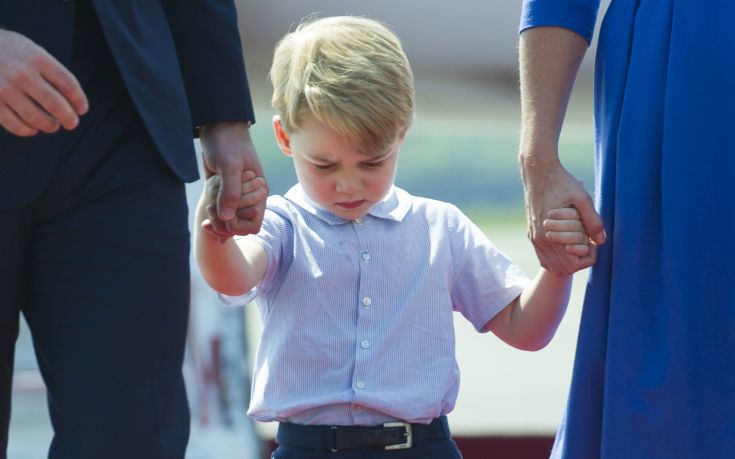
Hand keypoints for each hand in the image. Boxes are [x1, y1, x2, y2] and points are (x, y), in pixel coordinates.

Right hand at [0, 29, 87, 135]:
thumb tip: (71, 97)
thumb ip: (49, 70)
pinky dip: (27, 130)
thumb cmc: (7, 50)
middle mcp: (23, 74)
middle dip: (68, 117)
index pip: (68, 84)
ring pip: (36, 118)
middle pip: (55, 104)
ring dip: (49, 125)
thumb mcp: (30, 50)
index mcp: (37, 58)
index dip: (79, 100)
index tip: (82, 109)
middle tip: (72, 123)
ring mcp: (6, 88)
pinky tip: (32, 129)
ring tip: (53, 126)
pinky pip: (15, 124)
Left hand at [199, 121, 267, 236]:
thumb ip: (230, 192)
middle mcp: (250, 199)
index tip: (222, 214)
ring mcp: (237, 196)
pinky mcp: (225, 192)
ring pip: (229, 221)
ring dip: (217, 219)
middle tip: (209, 209)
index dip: (237, 226)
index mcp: (259, 194)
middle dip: (224, 225)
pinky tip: (206, 208)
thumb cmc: (227, 142)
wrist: (217, 126)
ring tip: (207, 207)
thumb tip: (227, 218)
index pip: (252, 226)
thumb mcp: (229, 165)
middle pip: (239, 227)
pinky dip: (214, 214)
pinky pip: (222, 212)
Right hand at [520, 155, 604, 274]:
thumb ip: (593, 221)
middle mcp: (539, 240)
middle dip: (578, 259)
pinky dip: (556, 256)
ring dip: (567, 259)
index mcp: (550, 234)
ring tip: (576, 241)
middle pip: (562, 268)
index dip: (588, 254)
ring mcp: (534, 238)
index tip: (592, 238)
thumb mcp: (582, 198)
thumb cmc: (561, 182)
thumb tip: (601, 240)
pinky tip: (565, 242)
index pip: (573, 264)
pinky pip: (543, 256)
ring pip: (551, 265)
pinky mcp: (531, 234)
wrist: (537, 171)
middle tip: (586, 241)